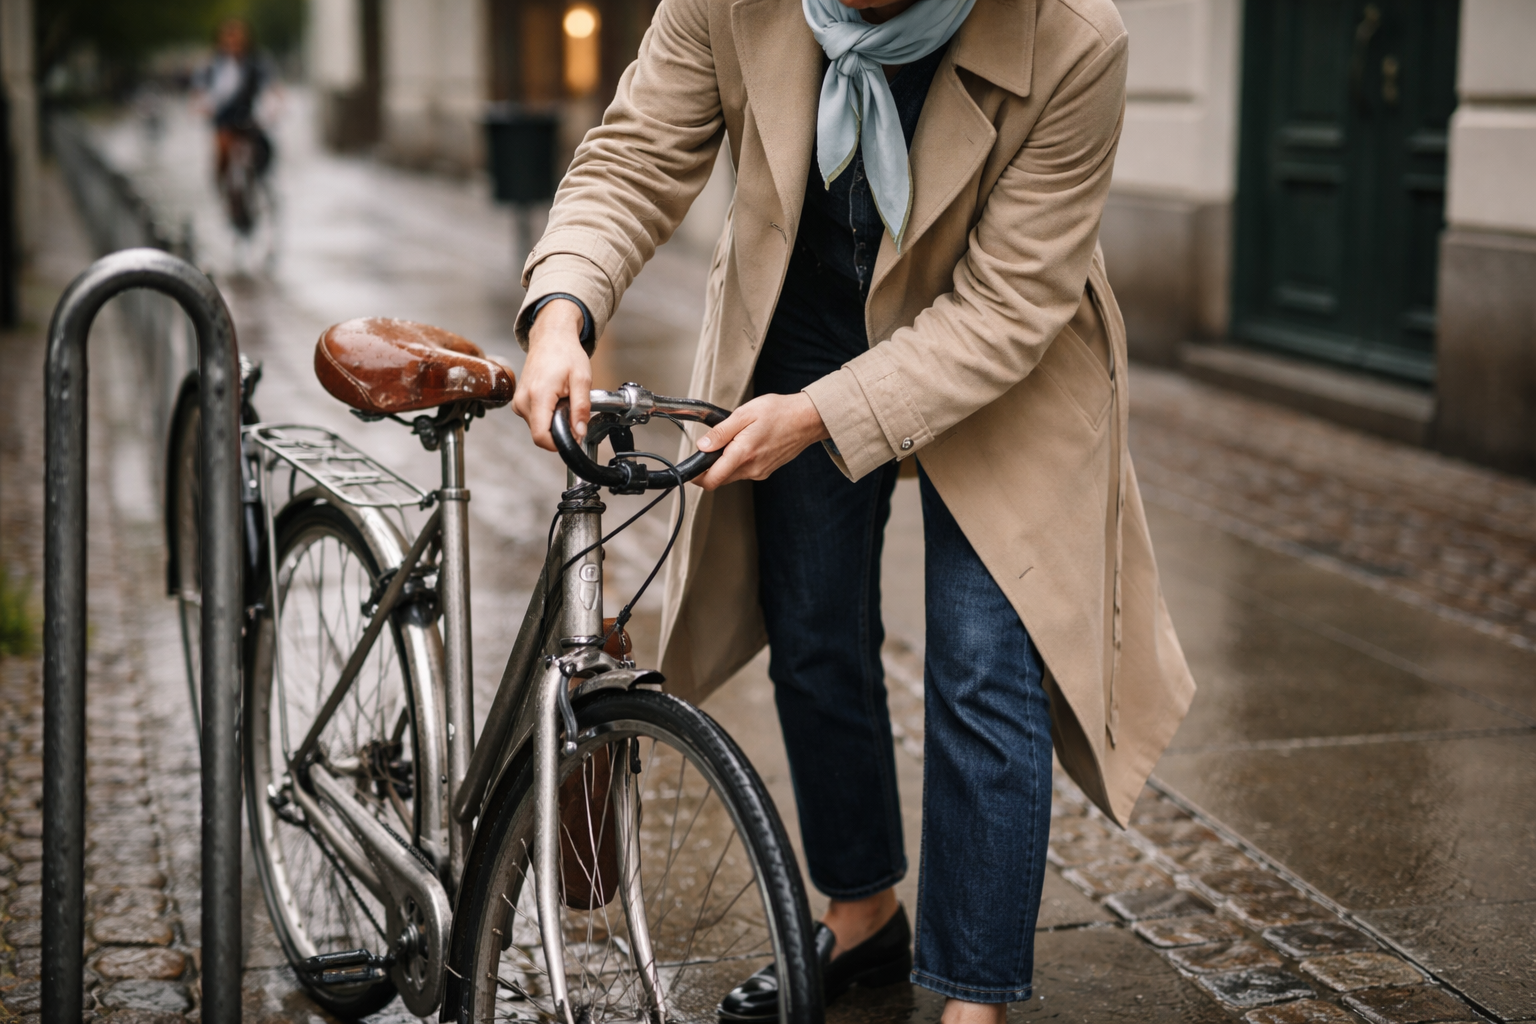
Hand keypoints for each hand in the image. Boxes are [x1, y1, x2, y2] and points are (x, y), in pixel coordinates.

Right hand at [513, 299, 590, 451]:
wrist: (551, 337)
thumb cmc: (566, 353)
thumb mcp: (582, 379)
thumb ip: (581, 408)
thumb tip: (580, 433)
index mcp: (538, 396)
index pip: (541, 436)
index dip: (559, 443)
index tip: (574, 436)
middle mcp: (523, 401)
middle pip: (541, 434)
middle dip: (560, 430)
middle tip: (572, 409)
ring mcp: (518, 402)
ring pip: (538, 428)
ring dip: (554, 421)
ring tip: (563, 400)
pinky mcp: (519, 402)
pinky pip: (534, 419)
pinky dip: (547, 415)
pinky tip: (555, 399)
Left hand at [692, 393, 830, 490]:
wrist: (807, 419)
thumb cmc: (780, 412)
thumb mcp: (745, 414)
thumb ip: (721, 432)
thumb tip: (703, 445)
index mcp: (743, 453)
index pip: (712, 479)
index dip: (697, 477)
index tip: (690, 470)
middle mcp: (752, 468)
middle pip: (720, 479)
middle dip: (711, 467)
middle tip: (711, 446)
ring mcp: (760, 472)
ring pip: (732, 475)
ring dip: (726, 463)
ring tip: (735, 439)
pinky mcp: (766, 471)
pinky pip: (745, 471)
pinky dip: (739, 462)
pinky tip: (748, 444)